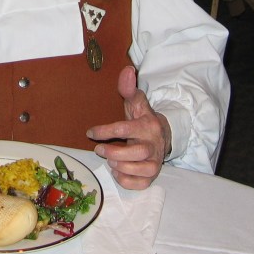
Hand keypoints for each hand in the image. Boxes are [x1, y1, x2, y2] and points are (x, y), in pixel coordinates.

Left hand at [85, 66, 171, 189]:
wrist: (163, 136)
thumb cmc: (142, 118)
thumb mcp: (136, 102)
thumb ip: (128, 88)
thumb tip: (127, 70)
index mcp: (148, 125)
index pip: (126, 128)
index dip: (105, 131)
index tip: (90, 132)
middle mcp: (154, 144)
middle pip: (137, 152)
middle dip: (114, 152)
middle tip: (99, 150)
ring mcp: (155, 161)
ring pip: (141, 170)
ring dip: (121, 166)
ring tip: (110, 160)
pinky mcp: (152, 176)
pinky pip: (141, 184)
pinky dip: (127, 180)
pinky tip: (118, 172)